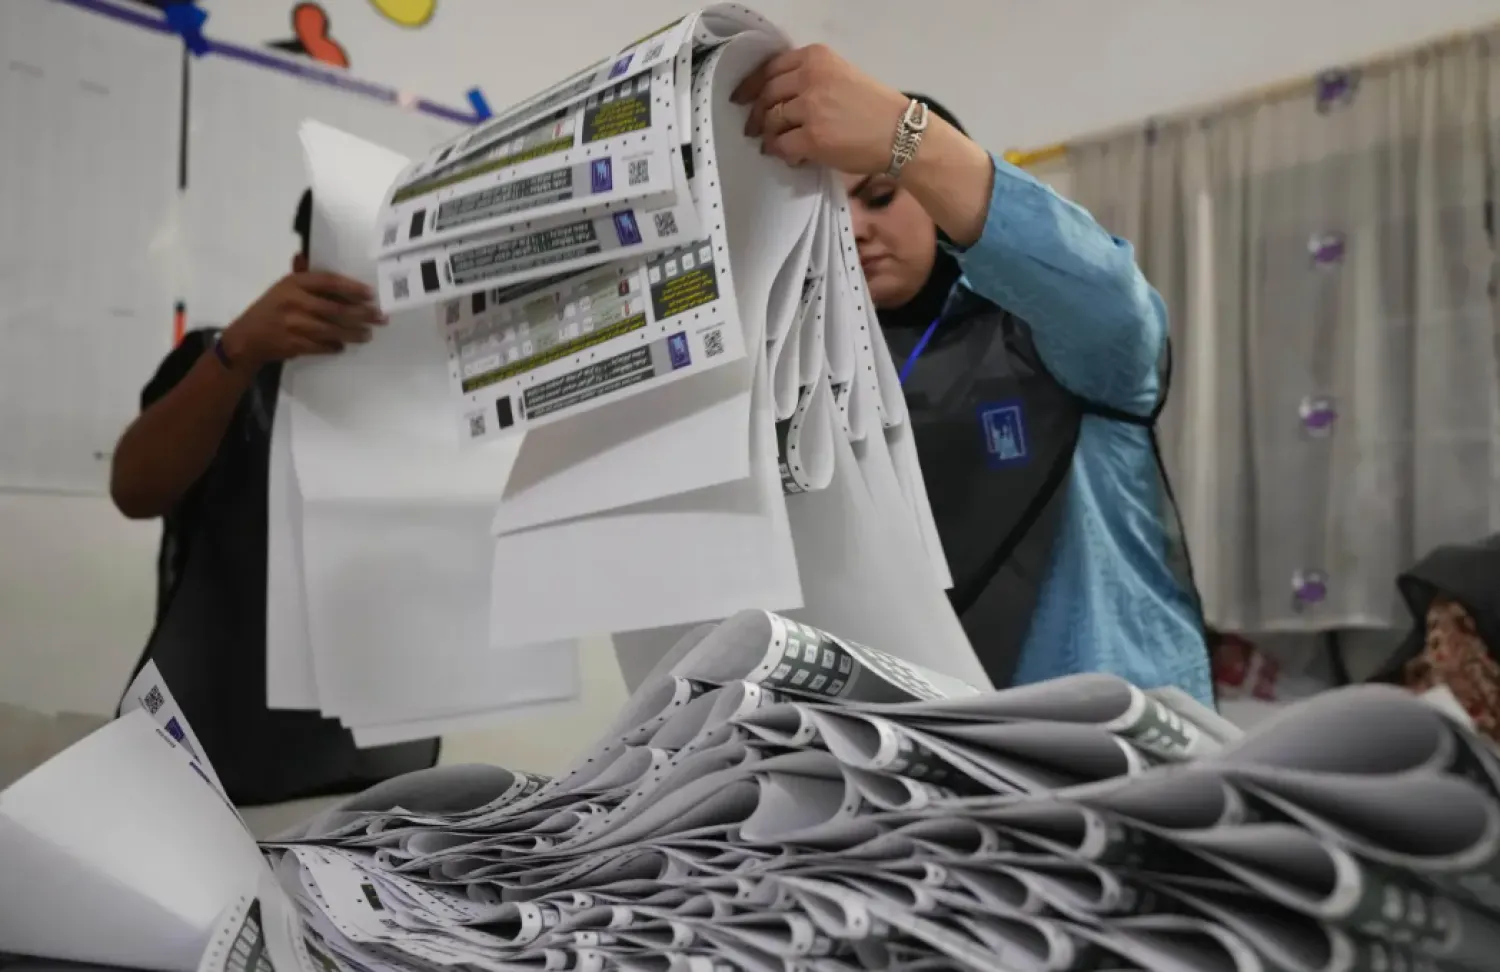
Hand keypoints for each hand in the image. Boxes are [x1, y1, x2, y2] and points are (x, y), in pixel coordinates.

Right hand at [221, 272, 384, 368]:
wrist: (247, 338)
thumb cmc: (271, 308)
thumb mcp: (284, 288)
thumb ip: (307, 279)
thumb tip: (333, 273)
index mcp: (294, 283)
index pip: (329, 282)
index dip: (352, 288)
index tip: (371, 294)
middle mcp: (295, 302)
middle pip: (337, 309)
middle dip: (362, 314)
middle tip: (380, 318)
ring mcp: (295, 325)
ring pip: (333, 330)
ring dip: (354, 333)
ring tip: (368, 334)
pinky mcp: (296, 344)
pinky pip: (323, 346)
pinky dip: (336, 346)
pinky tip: (345, 345)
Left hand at [732, 44, 908, 172]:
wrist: (900, 132)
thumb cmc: (874, 107)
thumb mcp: (841, 76)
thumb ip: (810, 79)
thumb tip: (777, 98)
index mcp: (816, 57)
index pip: (770, 68)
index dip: (750, 85)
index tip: (741, 97)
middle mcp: (810, 78)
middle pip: (766, 95)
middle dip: (754, 114)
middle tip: (751, 128)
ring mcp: (810, 108)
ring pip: (771, 121)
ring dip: (768, 135)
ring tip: (772, 144)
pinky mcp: (812, 138)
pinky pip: (781, 145)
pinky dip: (780, 152)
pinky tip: (789, 156)